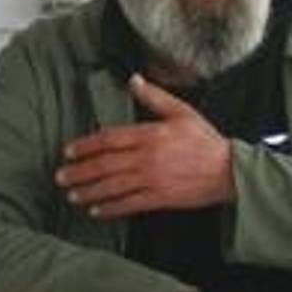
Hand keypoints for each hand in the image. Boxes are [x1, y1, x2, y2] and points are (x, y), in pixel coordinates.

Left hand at [55, 74, 233, 218]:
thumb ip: (154, 97)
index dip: (86, 146)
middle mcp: (146, 157)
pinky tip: (96, 211)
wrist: (230, 171)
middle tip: (60, 177)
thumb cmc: (206, 141)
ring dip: (89, 192)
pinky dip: (111, 209)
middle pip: (104, 165)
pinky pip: (129, 205)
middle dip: (80, 172)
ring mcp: (152, 179)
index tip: (69, 151)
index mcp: (149, 134)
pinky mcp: (160, 198)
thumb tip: (134, 79)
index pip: (109, 139)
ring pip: (113, 186)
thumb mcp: (182, 112)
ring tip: (72, 195)